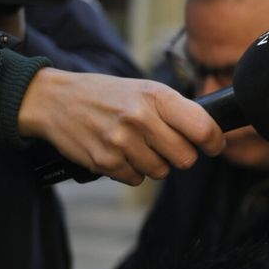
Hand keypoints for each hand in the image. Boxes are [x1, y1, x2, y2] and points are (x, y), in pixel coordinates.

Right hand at [17, 69, 224, 185]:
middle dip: (180, 155)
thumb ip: (176, 110)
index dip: (214, 142)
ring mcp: (121, 141)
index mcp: (156, 96)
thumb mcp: (144, 89)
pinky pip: (136, 179)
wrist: (54, 99)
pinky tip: (119, 151)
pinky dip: (131, 170)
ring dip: (154, 163)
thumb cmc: (106, 95)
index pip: (202, 128)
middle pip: (185, 158)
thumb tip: (210, 135)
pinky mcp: (105, 161)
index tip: (213, 145)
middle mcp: (140, 118)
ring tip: (136, 144)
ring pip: (161, 171)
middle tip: (166, 144)